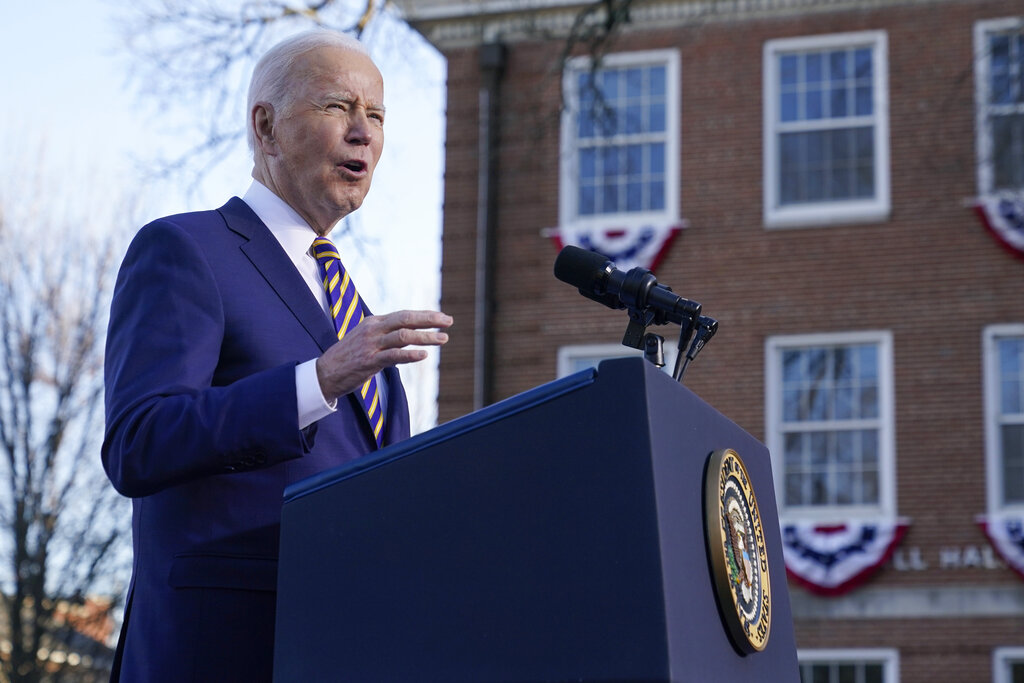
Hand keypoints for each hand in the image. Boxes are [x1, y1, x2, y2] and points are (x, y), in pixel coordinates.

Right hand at [315, 310, 451, 400]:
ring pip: (403, 336)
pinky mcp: (369, 361)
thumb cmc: (348, 357)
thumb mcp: (366, 339)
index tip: (442, 318)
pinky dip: (410, 355)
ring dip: (426, 337)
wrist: (324, 373)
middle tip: (448, 322)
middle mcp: (373, 330)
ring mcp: (371, 345)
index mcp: (374, 322)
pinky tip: (424, 355)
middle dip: (430, 320)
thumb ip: (385, 335)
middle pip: (406, 319)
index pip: (404, 314)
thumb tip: (408, 335)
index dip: (425, 316)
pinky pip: (393, 356)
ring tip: (443, 339)